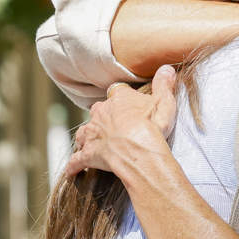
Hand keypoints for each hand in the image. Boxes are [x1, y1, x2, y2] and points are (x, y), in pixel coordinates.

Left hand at [64, 65, 178, 178]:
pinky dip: (74, 166)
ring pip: (84, 132)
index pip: (117, 92)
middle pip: (98, 111)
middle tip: (113, 125)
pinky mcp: (89, 154)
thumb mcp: (164, 101)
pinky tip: (72, 171)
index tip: (127, 103)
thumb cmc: (152, 126)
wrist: (138, 150)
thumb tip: (166, 67)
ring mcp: (93, 134)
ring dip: (87, 137)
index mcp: (119, 99)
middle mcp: (101, 113)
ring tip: (90, 143)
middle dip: (103, 117)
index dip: (122, 98)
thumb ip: (164, 84)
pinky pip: (77, 160)